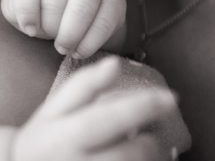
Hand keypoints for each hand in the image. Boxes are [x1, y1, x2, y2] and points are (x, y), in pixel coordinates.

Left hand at [2, 0, 125, 57]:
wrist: (71, 11)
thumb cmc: (38, 8)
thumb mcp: (17, 7)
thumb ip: (16, 12)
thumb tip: (30, 25)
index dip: (26, 10)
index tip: (29, 30)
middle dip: (49, 27)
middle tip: (49, 37)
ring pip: (81, 8)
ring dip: (70, 35)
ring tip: (63, 47)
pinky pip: (104, 21)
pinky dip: (90, 42)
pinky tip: (79, 50)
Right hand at [11, 57, 178, 160]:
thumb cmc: (44, 138)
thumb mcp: (53, 108)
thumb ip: (84, 85)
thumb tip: (115, 64)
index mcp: (65, 135)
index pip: (110, 118)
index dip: (143, 107)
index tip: (171, 97)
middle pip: (132, 153)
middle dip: (154, 139)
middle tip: (156, 130)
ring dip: (154, 158)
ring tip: (148, 146)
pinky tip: (139, 158)